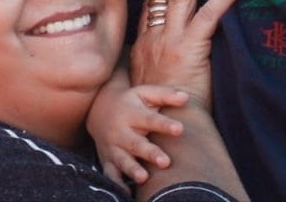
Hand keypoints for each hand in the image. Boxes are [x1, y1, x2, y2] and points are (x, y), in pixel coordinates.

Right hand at [87, 71, 189, 187]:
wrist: (98, 109)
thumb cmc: (131, 102)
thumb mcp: (145, 93)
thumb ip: (166, 94)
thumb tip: (186, 97)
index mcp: (133, 114)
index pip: (151, 120)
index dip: (165, 125)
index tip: (180, 129)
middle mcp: (121, 132)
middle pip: (136, 144)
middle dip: (150, 153)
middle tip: (166, 162)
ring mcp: (113, 147)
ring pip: (123, 160)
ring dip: (132, 170)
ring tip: (144, 178)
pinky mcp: (107, 160)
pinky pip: (110, 174)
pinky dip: (117, 183)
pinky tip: (126, 193)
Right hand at [130, 0, 240, 109]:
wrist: (165, 126)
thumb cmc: (161, 109)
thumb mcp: (147, 79)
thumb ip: (152, 58)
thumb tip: (160, 47)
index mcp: (145, 43)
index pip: (148, 1)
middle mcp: (155, 36)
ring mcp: (171, 40)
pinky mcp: (190, 47)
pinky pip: (208, 16)